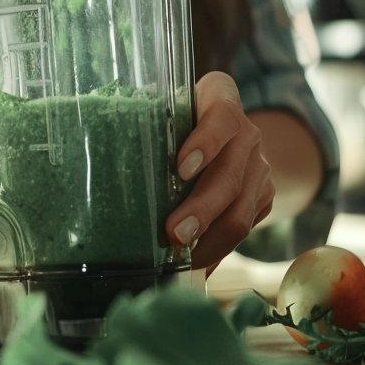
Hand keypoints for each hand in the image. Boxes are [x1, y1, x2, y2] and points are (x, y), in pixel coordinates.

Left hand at [166, 71, 274, 272]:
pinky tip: (195, 264)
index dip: (205, 142)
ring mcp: (259, 167)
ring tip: (183, 260)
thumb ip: (147, 122)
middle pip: (230, 176)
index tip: (180, 168)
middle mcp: (247, 133)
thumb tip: (101, 150)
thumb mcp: (166, 108)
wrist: (229, 131)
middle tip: (174, 233)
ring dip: (211, 240)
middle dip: (202, 209)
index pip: (222, 117)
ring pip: (241, 210)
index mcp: (222, 99)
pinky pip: (244, 229)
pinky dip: (218, 250)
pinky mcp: (263, 197)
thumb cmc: (180, 117)